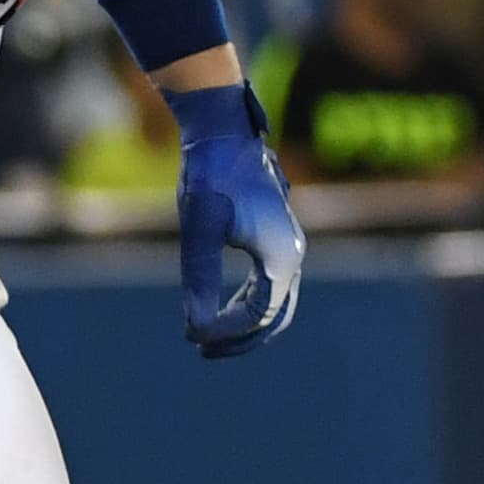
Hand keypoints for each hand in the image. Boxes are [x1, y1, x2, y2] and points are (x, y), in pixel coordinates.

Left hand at [171, 83, 303, 359]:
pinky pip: (269, 283)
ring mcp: (287, 245)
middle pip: (275, 316)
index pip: (258, 314)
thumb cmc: (210, 176)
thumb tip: (196, 330)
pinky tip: (220, 305)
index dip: (225, 332)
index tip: (192, 336)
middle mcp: (291, 254)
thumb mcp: (199, 230)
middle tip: (204, 352)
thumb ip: (200, 280)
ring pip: (274, 301)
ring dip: (244, 323)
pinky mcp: (275, 235)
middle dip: (241, 339)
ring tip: (207, 337)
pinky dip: (247, 301)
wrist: (223, 131)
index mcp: (280, 257)